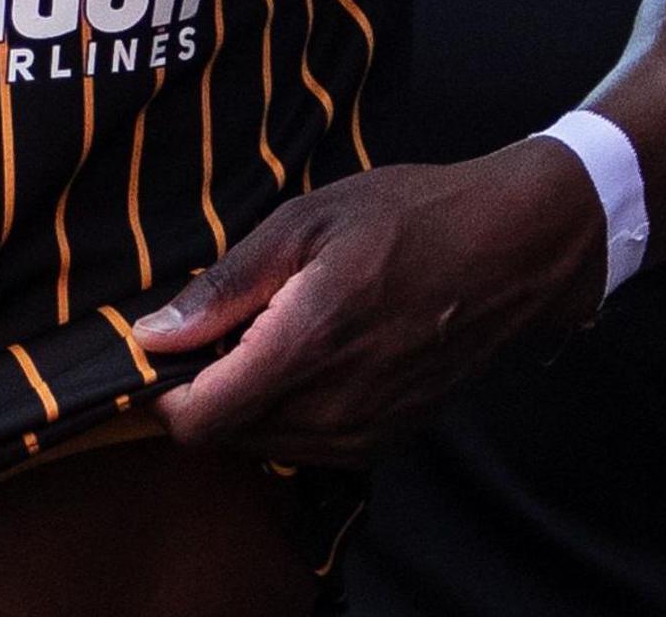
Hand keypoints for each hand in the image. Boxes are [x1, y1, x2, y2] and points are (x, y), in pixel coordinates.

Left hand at [136, 143, 604, 464]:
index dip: (163, 391)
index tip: (163, 347)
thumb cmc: (408, 218)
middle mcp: (334, 409)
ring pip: (265, 447)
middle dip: (205, 390)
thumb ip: (225, 286)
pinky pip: (308, 447)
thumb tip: (151, 335)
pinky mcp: (388, 442)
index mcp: (305, 348)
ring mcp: (366, 434)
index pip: (197, 422)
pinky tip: (309, 357)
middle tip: (222, 325)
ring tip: (270, 334)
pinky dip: (289, 414)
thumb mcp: (305, 222)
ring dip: (248, 404)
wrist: (514, 251)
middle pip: (225, 438)